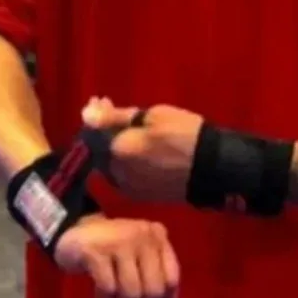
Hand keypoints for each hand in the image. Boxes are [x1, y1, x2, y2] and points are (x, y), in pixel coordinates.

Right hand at [54, 213, 185, 297]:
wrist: (75, 235)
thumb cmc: (115, 255)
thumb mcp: (142, 268)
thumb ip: (162, 293)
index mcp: (158, 237)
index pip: (172, 279)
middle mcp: (143, 235)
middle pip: (154, 290)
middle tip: (124, 290)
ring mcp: (120, 241)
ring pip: (131, 292)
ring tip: (111, 286)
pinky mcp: (96, 251)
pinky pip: (108, 289)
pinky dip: (103, 297)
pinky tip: (97, 286)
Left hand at [81, 97, 202, 203]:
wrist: (213, 168)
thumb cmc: (184, 134)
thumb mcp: (151, 116)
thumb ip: (114, 117)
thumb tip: (85, 113)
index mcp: (116, 152)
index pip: (92, 132)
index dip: (97, 116)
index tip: (106, 101)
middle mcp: (116, 174)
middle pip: (101, 150)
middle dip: (106, 131)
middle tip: (121, 115)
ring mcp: (129, 188)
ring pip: (113, 163)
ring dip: (117, 147)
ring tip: (134, 133)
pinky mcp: (142, 196)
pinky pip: (126, 174)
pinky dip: (128, 161)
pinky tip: (141, 151)